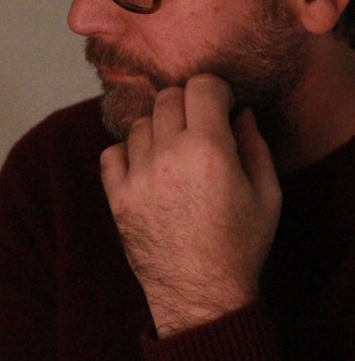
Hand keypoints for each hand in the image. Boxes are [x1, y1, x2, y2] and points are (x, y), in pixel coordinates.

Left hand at [99, 74, 281, 336]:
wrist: (200, 291)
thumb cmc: (240, 244)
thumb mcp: (267, 195)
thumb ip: (254, 145)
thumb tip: (240, 112)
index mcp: (209, 149)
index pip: (200, 86)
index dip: (213, 90)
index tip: (220, 104)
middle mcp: (168, 154)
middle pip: (166, 98)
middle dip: (185, 105)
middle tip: (198, 127)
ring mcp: (137, 174)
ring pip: (139, 124)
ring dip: (157, 130)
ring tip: (174, 154)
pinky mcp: (115, 194)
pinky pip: (111, 153)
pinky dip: (126, 154)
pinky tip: (146, 168)